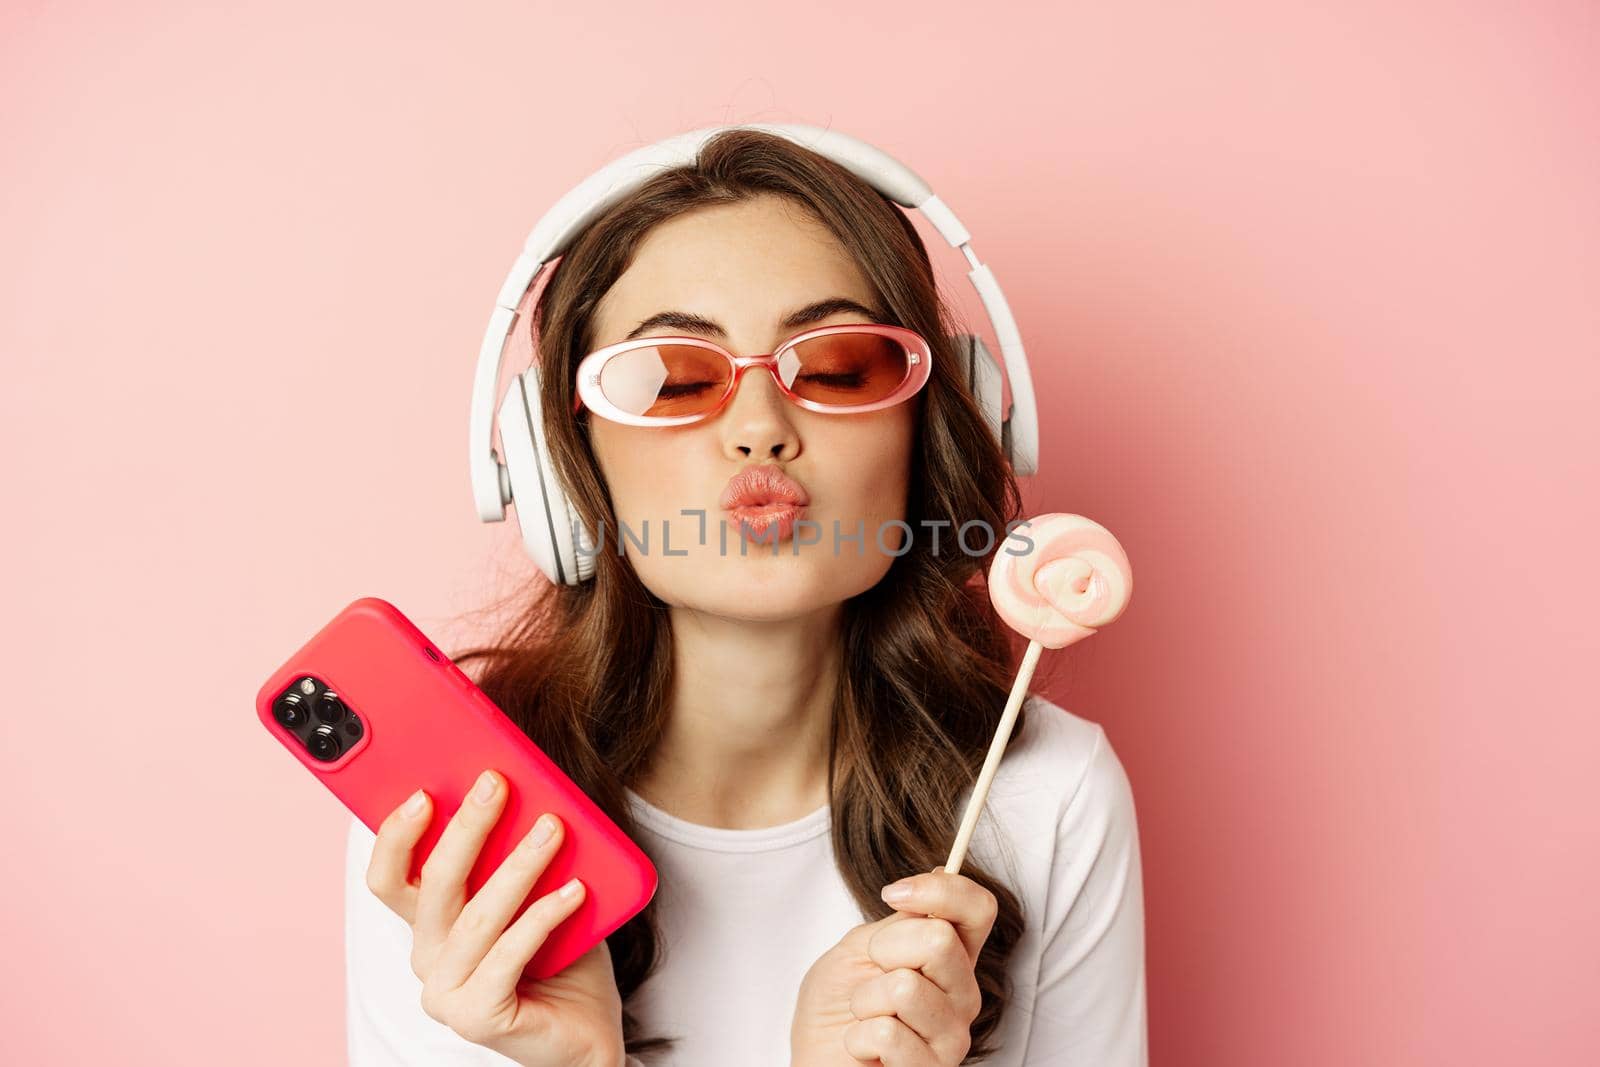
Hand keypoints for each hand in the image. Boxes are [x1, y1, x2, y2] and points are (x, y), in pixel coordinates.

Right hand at [365, 770, 625, 1066]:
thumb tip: (526, 793)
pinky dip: (544, 917)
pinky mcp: (476, 1018)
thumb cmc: (561, 956)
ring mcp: (446, 993)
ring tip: (553, 828)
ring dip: (519, 865)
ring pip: (477, 915)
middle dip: (466, 828)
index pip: (389, 878)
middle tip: (497, 785)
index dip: (396, 836)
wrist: (587, 1029)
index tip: (424, 792)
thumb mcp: (533, 894)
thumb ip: (514, 855)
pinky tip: (576, 891)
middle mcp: (426, 959)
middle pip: (433, 885)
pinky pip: (510, 954)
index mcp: (428, 925)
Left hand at [791, 867, 997, 1066]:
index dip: (941, 890)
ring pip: (905, 988)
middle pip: (940, 940)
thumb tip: (940, 871)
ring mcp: (953, 1036)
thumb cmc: (837, 1005)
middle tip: (870, 975)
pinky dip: (858, 1039)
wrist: (819, 1060)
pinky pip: (886, 1033)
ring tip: (866, 1018)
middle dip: (883, 950)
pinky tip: (865, 1050)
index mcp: (951, 956)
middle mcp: (963, 993)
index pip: (978, 909)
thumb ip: (902, 921)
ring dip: (865, 1001)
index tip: (893, 893)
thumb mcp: (860, 947)